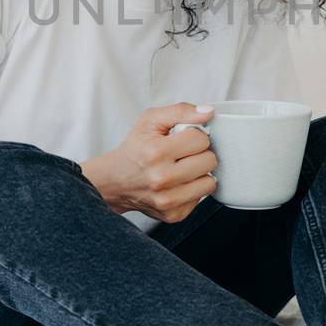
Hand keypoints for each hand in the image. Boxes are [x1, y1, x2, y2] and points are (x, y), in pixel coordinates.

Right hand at [81, 102, 217, 222]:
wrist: (115, 181)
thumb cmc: (135, 148)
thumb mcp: (150, 121)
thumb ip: (180, 111)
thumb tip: (209, 113)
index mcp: (156, 152)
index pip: (201, 139)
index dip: (195, 136)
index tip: (183, 139)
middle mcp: (162, 178)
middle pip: (209, 161)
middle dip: (200, 154)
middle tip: (183, 154)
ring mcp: (168, 200)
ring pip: (210, 183)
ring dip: (200, 174)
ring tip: (182, 169)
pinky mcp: (173, 215)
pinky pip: (201, 199)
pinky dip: (192, 190)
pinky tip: (178, 184)